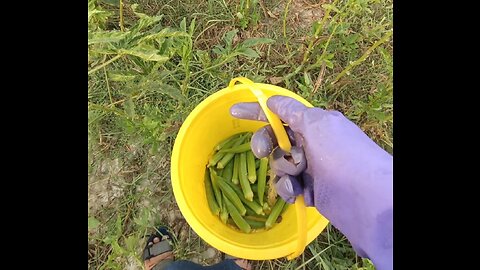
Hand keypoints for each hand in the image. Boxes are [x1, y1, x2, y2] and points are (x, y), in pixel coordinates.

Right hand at [230, 95, 392, 269]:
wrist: (366, 200)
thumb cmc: (342, 155)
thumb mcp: (317, 124)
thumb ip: (292, 111)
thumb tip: (272, 101)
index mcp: (315, 124)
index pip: (280, 113)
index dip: (256, 111)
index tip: (233, 110)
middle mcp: (312, 144)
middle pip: (275, 140)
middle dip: (265, 144)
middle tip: (262, 152)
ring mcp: (311, 168)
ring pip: (278, 165)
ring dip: (283, 171)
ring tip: (298, 178)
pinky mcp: (310, 190)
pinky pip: (287, 186)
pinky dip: (289, 189)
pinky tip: (299, 194)